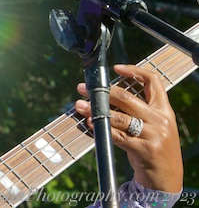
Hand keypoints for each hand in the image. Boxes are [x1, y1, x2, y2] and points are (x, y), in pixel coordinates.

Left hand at [74, 63, 182, 192]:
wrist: (167, 179)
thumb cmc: (153, 148)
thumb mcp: (153, 126)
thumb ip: (137, 111)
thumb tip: (104, 95)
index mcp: (164, 110)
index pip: (154, 82)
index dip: (135, 71)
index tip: (116, 68)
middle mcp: (161, 120)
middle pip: (128, 98)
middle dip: (102, 92)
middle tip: (83, 89)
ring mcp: (154, 135)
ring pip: (119, 117)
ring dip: (95, 110)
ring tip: (80, 106)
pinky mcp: (144, 150)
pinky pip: (117, 135)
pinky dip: (101, 129)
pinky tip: (89, 124)